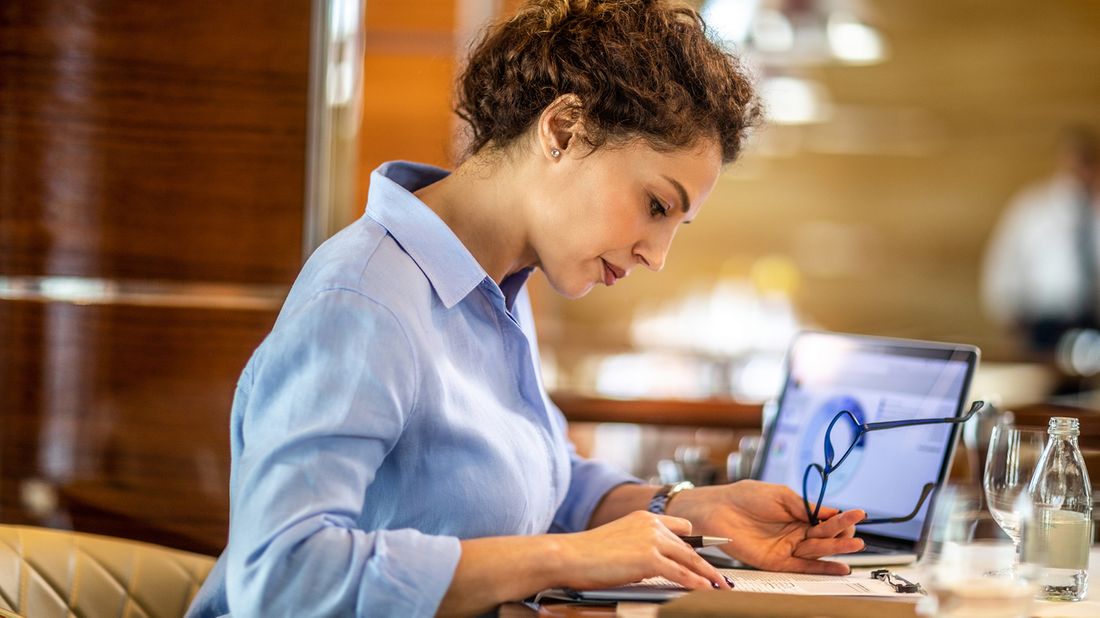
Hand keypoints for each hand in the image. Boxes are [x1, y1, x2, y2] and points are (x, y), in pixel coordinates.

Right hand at [554, 510, 731, 590]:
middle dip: (706, 563)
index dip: (695, 543)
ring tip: (721, 586)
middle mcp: (651, 525)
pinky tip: (706, 590)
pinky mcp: (649, 559)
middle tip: (720, 576)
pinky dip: (697, 583)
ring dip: (708, 575)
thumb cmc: (587, 553)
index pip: (680, 527)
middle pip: (689, 547)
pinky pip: (681, 573)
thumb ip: (639, 547)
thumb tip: (652, 566)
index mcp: (644, 518)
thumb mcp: (619, 541)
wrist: (570, 555)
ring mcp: (652, 541)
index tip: (707, 552)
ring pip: (690, 560)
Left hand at [667, 480, 864, 574]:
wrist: (718, 508)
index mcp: (797, 514)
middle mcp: (794, 533)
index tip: (854, 515)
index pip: (825, 520)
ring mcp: (786, 547)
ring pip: (817, 551)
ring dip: (837, 549)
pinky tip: (839, 567)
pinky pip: (802, 567)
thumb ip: (805, 506)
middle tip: (857, 532)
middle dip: (842, 534)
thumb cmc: (745, 497)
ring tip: (856, 545)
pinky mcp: (776, 561)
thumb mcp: (780, 495)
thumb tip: (831, 511)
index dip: (841, 519)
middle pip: (824, 537)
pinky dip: (821, 568)